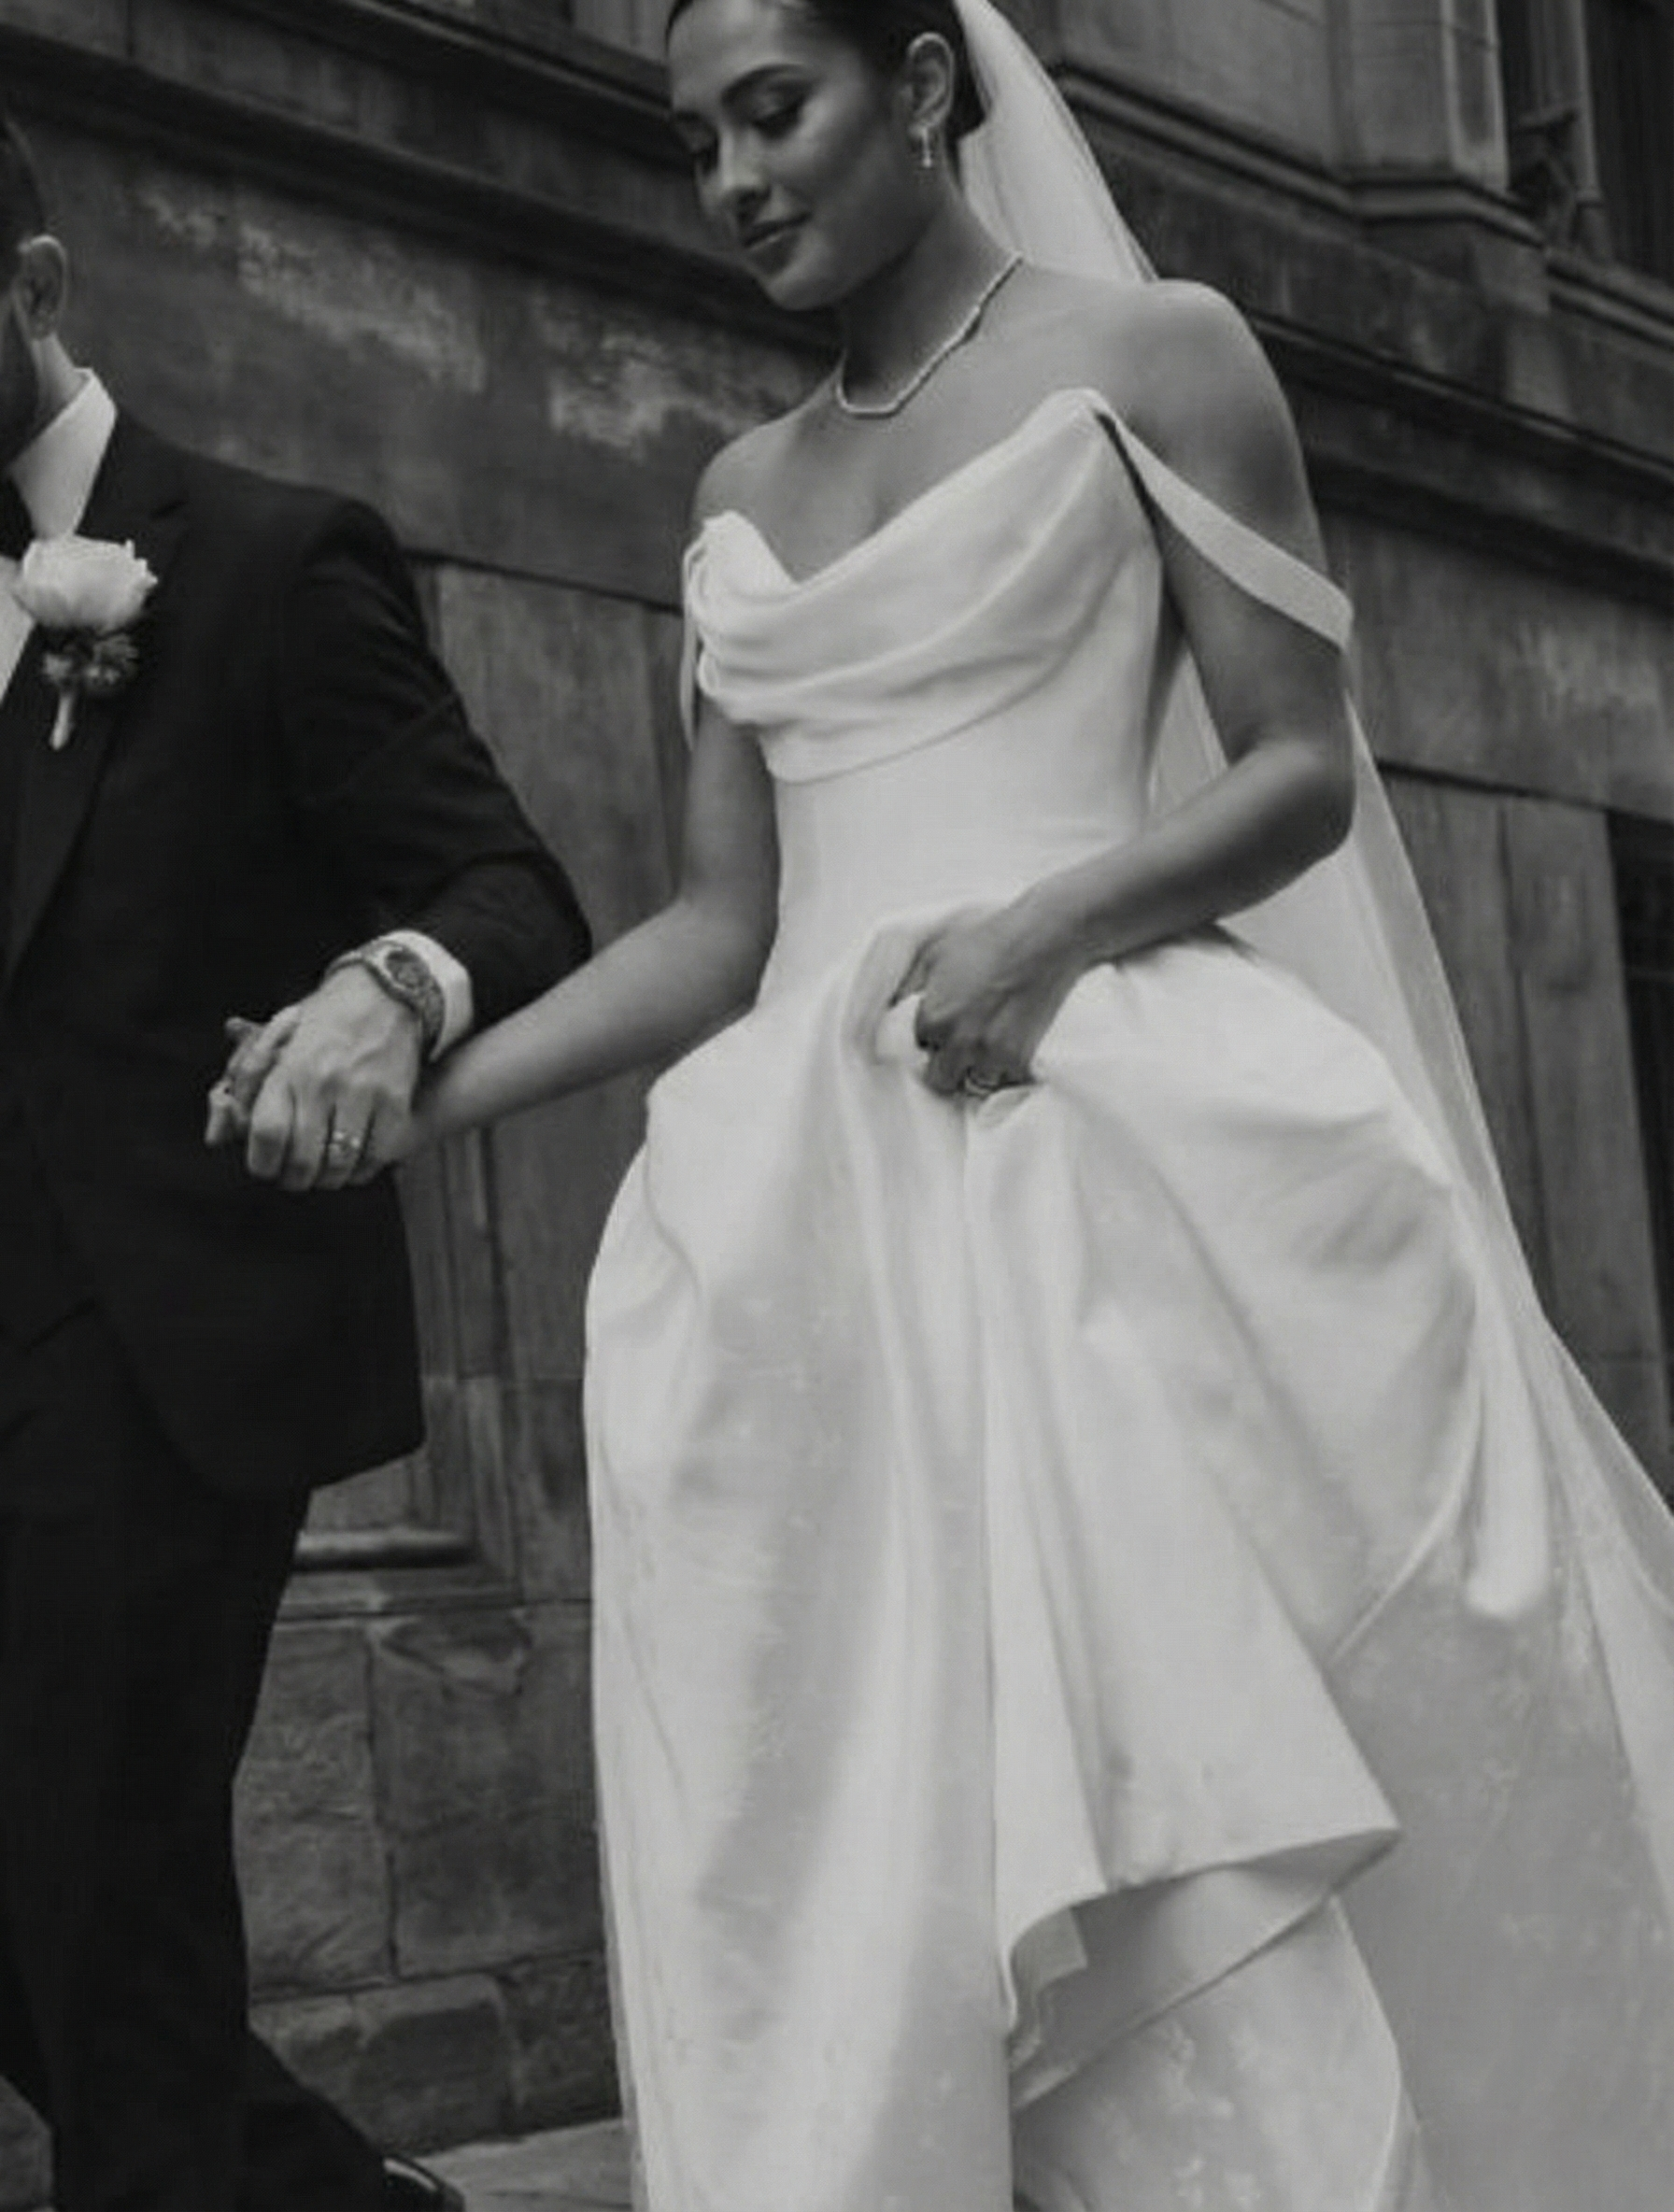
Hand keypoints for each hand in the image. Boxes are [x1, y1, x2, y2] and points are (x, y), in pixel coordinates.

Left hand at [210, 967, 424, 1190]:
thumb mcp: (273, 1041)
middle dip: (295, 1178)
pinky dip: (362, 1167)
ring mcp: (362, 1094)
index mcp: (288, 1068)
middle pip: (303, 1162)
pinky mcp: (395, 1102)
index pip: (268, 1134)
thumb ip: (242, 1086)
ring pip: (340, 1167)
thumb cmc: (321, 1022)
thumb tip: (216, 1135)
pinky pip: (375, 1158)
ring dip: (329, 1177)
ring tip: (326, 1165)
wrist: (384, 993)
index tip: (266, 1165)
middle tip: (296, 1172)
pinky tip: (356, 1155)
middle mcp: (323, 1082)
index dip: (262, 1164)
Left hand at [888, 900, 1082, 1098]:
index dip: (933, 1036)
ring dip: (978, 1070)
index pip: (920, 1046)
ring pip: (974, 1084)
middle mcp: (959, 1043)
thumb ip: (909, 984)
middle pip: (941, 1079)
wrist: (1046, 938)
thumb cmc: (992, 936)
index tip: (946, 1027)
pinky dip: (1008, 1071)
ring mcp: (991, 1055)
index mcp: (934, 1019)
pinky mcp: (1022, 1060)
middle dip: (948, 1065)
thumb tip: (892, 1005)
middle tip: (963, 1045)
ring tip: (990, 1046)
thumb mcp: (936, 950)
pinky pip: (1007, 1082)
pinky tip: (1013, 1048)